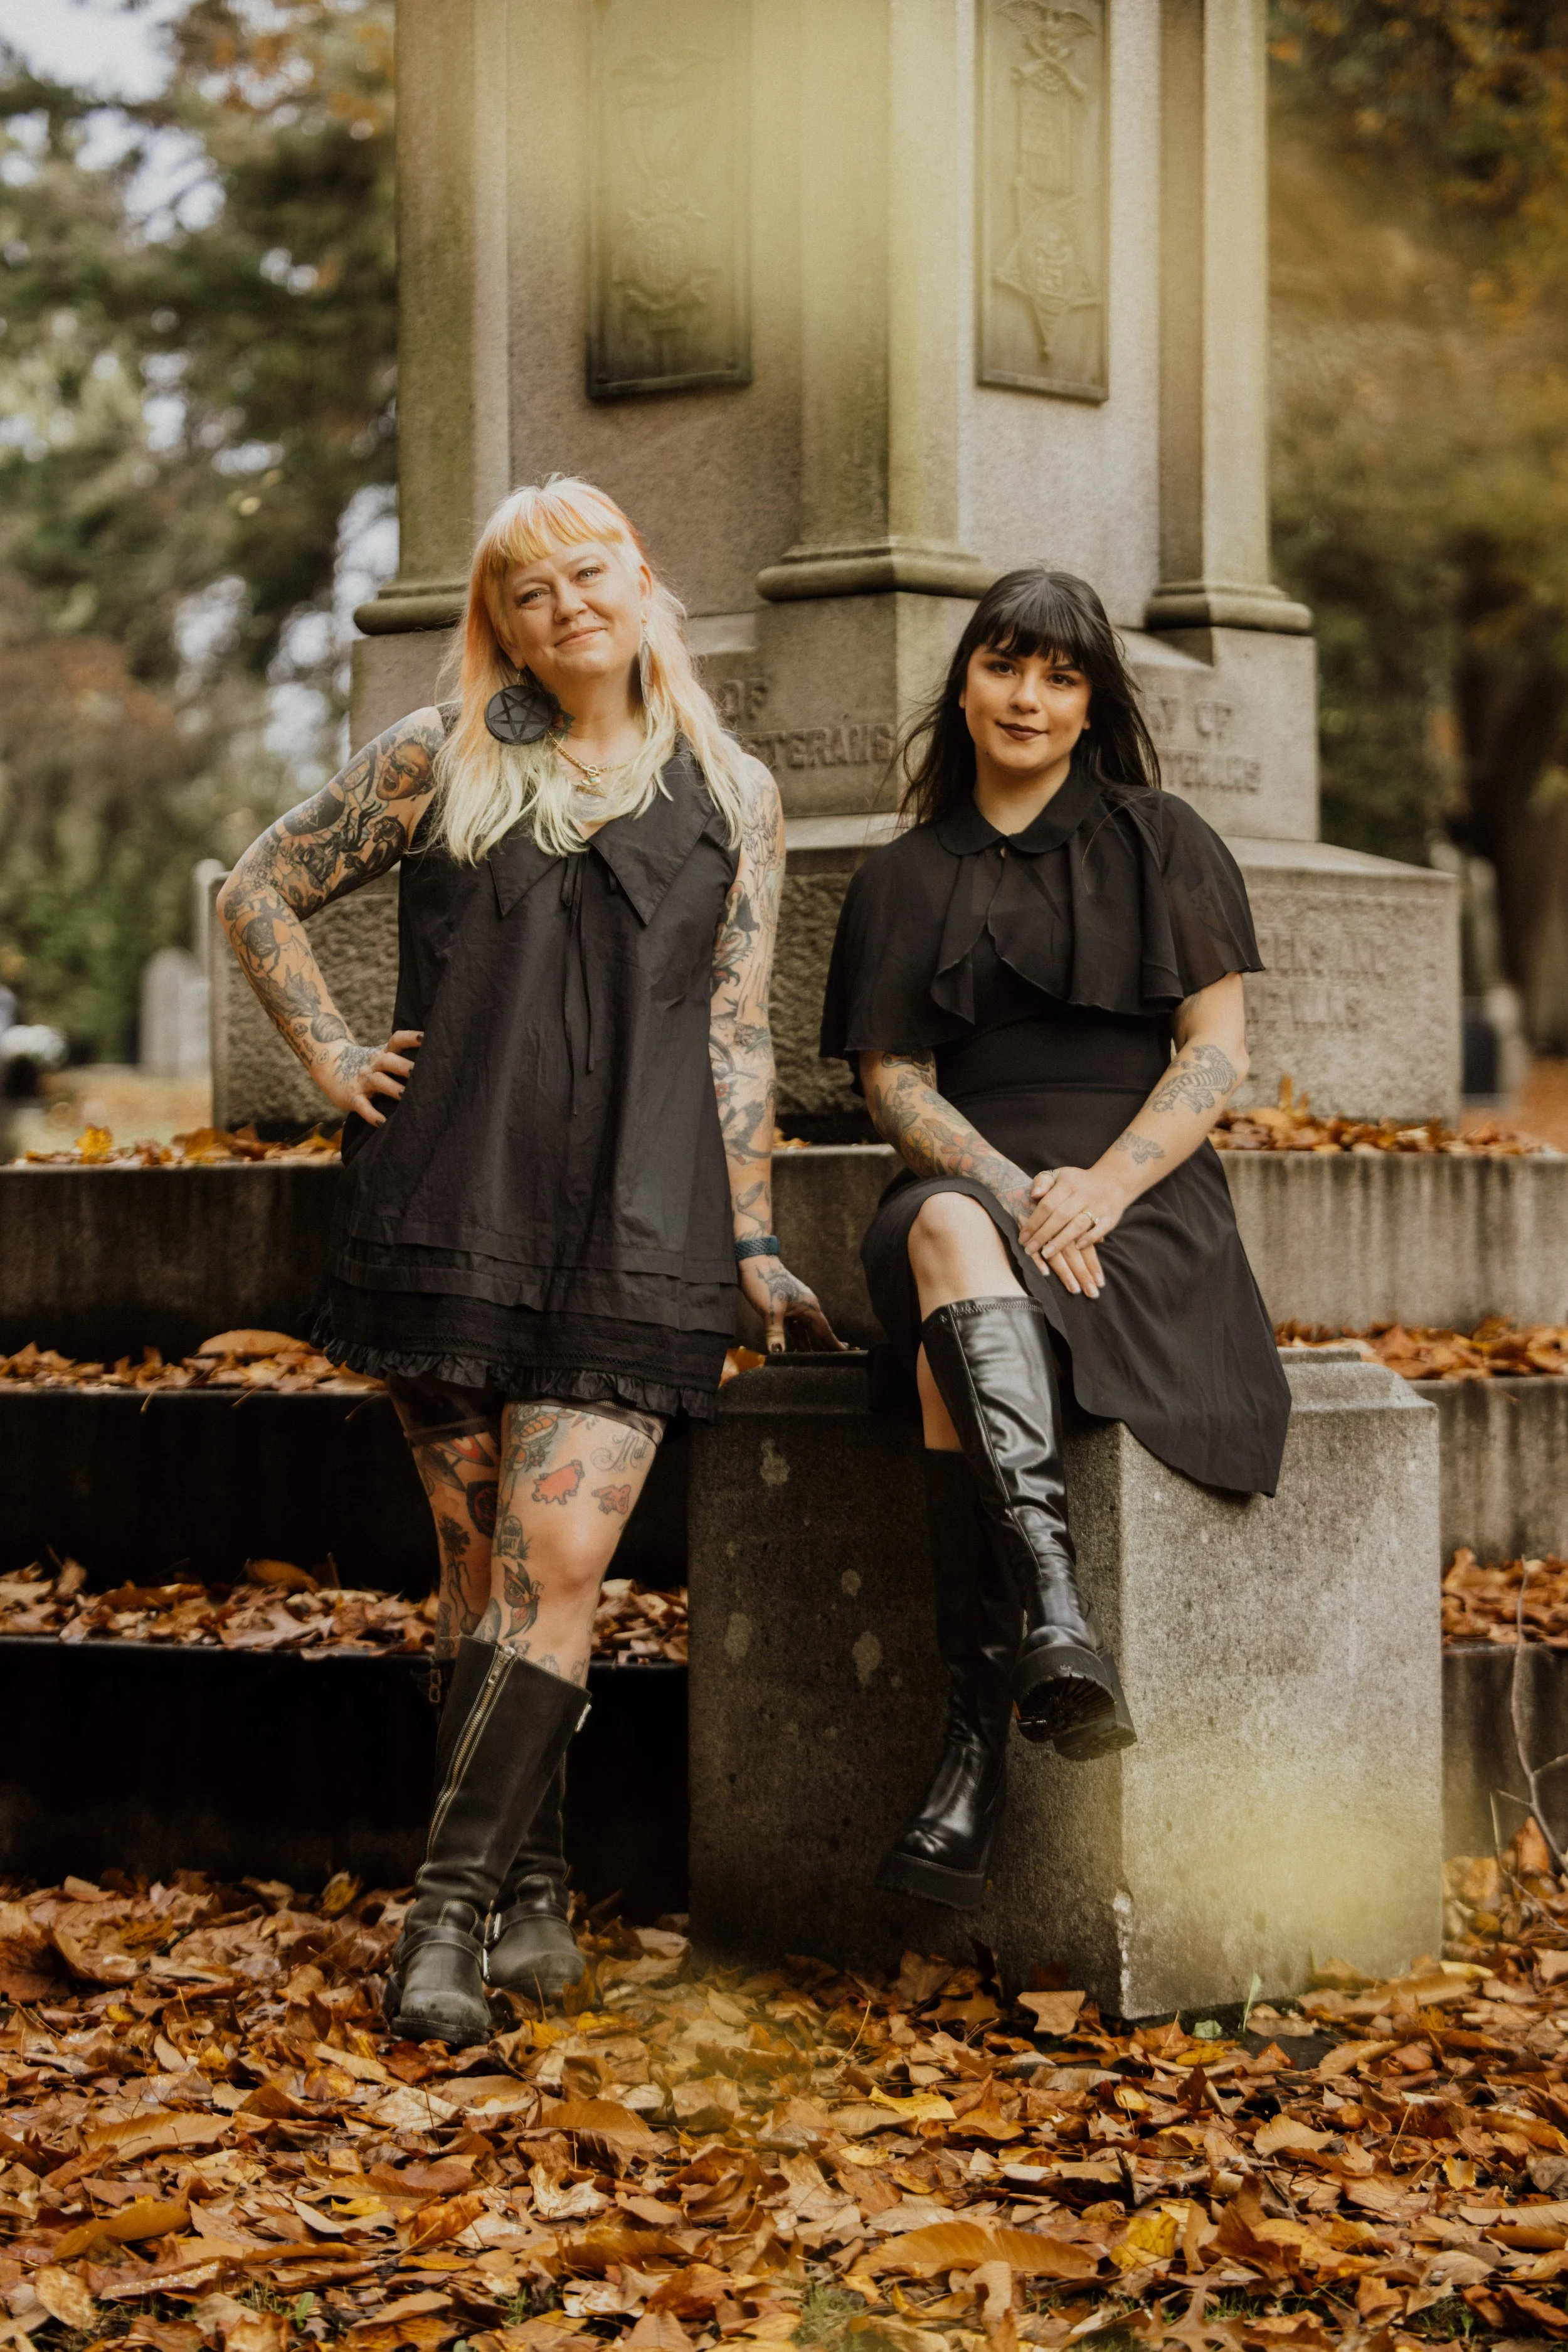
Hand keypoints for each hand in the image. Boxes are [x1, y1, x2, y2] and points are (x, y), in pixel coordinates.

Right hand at [313, 1029, 422, 1126]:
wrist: (330, 1069)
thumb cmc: (370, 1067)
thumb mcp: (382, 1057)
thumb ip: (402, 1057)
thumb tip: (436, 1062)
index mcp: (383, 1053)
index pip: (397, 1040)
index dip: (411, 1037)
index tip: (426, 1038)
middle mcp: (373, 1065)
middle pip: (388, 1060)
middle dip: (404, 1066)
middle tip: (422, 1071)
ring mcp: (363, 1081)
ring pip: (378, 1081)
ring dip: (393, 1088)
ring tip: (406, 1096)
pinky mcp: (353, 1098)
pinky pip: (363, 1106)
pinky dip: (372, 1115)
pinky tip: (383, 1123)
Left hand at [738, 1256, 845, 1354]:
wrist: (753, 1261)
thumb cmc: (764, 1281)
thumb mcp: (769, 1311)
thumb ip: (775, 1335)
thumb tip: (777, 1354)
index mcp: (810, 1307)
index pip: (826, 1332)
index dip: (835, 1346)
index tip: (848, 1356)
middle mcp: (807, 1307)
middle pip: (817, 1333)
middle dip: (823, 1349)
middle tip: (831, 1365)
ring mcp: (796, 1306)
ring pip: (804, 1331)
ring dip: (806, 1346)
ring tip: (810, 1363)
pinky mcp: (786, 1307)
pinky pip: (794, 1326)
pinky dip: (795, 1338)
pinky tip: (793, 1348)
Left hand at [1017, 1163, 1128, 1300]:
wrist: (1114, 1181)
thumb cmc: (1078, 1182)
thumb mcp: (1059, 1175)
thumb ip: (1043, 1182)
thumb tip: (1034, 1195)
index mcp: (1068, 1184)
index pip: (1047, 1204)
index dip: (1034, 1221)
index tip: (1022, 1237)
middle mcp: (1083, 1195)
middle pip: (1060, 1216)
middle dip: (1043, 1234)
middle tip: (1029, 1250)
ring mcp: (1098, 1206)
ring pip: (1078, 1225)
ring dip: (1061, 1240)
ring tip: (1046, 1254)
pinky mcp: (1110, 1217)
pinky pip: (1100, 1229)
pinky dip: (1089, 1239)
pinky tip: (1077, 1248)